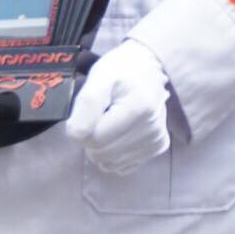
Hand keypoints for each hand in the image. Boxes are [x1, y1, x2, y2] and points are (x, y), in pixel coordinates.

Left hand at [67, 39, 170, 175]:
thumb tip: (77, 136)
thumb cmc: (121, 70)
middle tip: (100, 115)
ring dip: (103, 147)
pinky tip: (121, 133)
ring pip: (111, 163)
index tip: (90, 110)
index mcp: (140, 108)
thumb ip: (86, 104)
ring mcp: (157, 140)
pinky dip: (115, 154)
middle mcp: (153, 129)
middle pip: (102, 154)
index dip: (83, 127)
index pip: (95, 138)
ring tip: (111, 122)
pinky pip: (123, 166)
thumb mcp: (99, 77)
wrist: (149, 67)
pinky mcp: (158, 147)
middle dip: (92, 138)